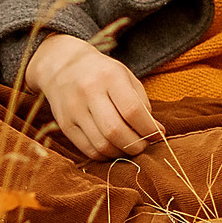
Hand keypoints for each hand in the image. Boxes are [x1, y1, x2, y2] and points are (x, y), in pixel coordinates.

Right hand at [24, 33, 161, 158]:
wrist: (63, 66)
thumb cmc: (102, 73)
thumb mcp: (125, 76)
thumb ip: (141, 102)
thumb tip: (156, 132)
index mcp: (109, 76)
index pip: (132, 109)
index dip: (148, 128)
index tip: (159, 135)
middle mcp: (89, 92)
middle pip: (115, 130)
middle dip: (135, 145)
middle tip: (145, 145)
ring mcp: (74, 110)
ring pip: (101, 144)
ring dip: (121, 153)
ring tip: (131, 148)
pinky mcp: (65, 125)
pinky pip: (88, 149)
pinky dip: (105, 155)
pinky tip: (114, 149)